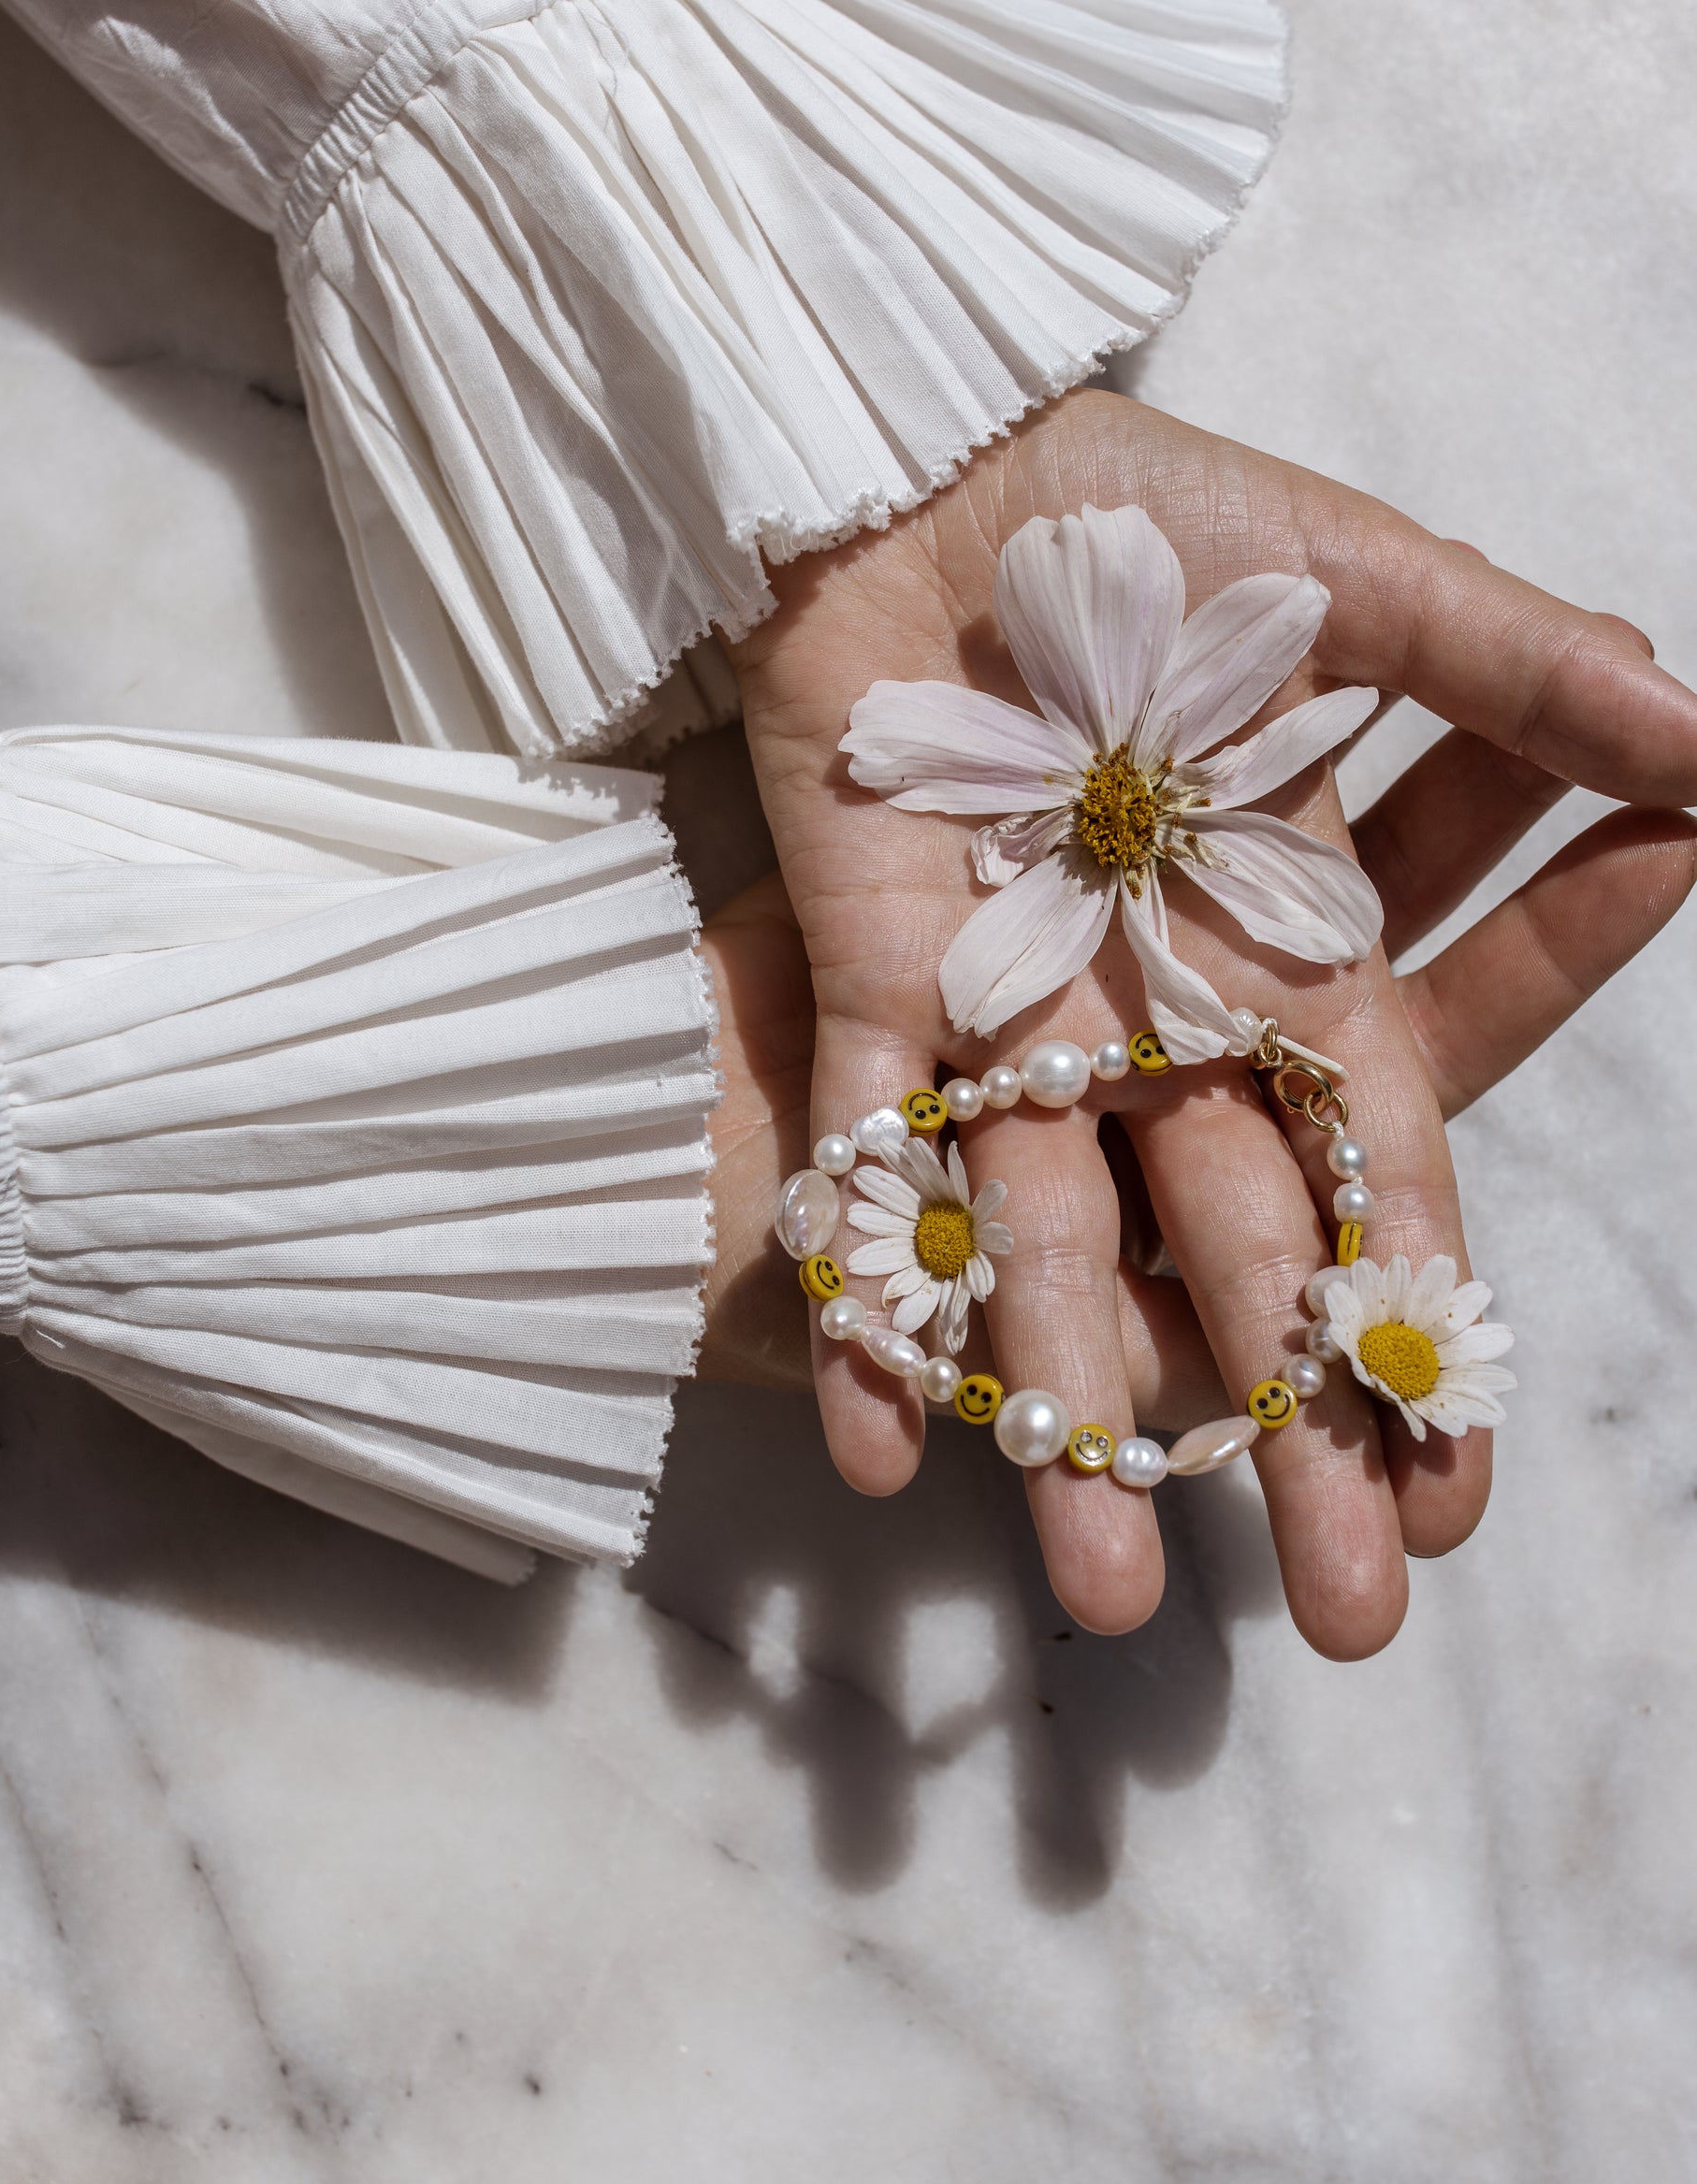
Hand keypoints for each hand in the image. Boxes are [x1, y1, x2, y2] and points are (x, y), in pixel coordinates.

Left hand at [725, 390, 1696, 1657]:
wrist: (930, 468)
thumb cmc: (1149, 512)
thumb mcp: (1353, 584)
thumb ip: (1510, 668)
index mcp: (1288, 949)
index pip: (1375, 1164)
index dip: (1416, 1315)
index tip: (1455, 1480)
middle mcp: (1156, 1020)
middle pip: (1224, 1252)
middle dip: (1278, 1423)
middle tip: (1338, 1617)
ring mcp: (1006, 1018)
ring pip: (1041, 1242)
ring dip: (1066, 1408)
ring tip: (1097, 1592)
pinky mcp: (872, 989)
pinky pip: (864, 1164)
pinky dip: (871, 1293)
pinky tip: (879, 1447)